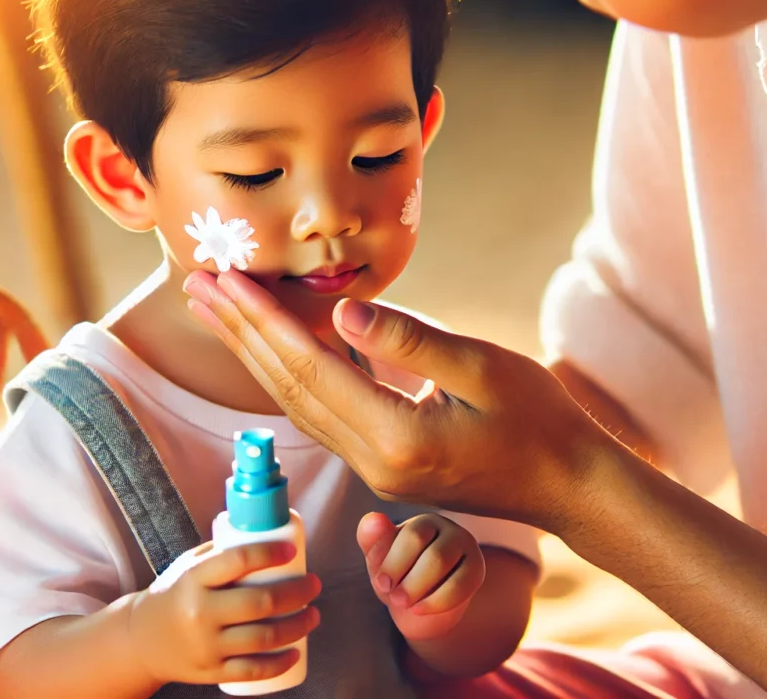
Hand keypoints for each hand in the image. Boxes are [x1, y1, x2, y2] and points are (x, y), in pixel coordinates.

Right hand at [130, 540, 320, 687]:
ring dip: (297, 626)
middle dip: (297, 593)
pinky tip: (296, 653)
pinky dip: (278, 663)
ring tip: (313, 615)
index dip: (268, 553)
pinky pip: (251, 670)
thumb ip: (221, 552)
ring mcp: (206, 646)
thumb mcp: (187, 566)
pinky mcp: (210, 672)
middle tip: (314, 585)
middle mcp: (199, 613)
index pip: (236, 561)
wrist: (140, 641)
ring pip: (262, 638)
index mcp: (193, 579)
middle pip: (259, 602)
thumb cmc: (174, 594)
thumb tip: (264, 530)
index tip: (292, 551)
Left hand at [182, 269, 610, 529]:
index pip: (310, 369)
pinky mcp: (382, 465)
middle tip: (198, 285)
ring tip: (219, 311)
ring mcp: (374, 470)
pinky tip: (270, 346)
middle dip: (241, 333)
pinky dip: (287, 375)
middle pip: (288, 389)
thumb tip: (342, 311)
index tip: (228, 279)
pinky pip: (320, 414)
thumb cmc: (539, 420)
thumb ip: (409, 340)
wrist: (568, 486)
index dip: (265, 321)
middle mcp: (373, 462)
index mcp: (397, 438)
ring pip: (297, 405)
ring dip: (254, 355)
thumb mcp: (483, 367)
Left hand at [357, 513, 485, 640]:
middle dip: (409, 580)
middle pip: (433, 554)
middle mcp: (449, 529)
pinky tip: (418, 609)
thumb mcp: (380, 561)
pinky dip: (436, 601)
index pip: (412, 536)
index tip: (381, 583)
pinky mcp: (477, 570)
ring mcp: (466, 549)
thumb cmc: (398, 577)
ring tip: (402, 603)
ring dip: (419, 588)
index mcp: (424, 522)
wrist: (420, 607)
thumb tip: (372, 518)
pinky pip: (461, 586)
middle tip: (394, 598)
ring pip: (445, 566)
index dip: (394, 562)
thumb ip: (372, 540)